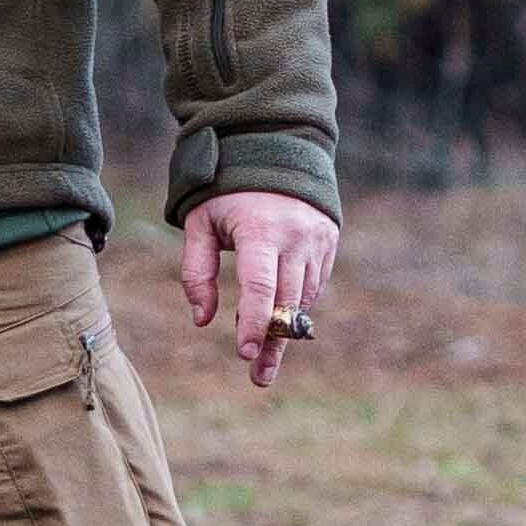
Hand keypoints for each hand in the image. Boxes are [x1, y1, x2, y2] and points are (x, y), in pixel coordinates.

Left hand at [178, 190, 338, 391]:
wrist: (274, 148)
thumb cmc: (227, 190)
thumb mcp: (200, 223)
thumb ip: (197, 272)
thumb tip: (203, 319)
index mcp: (259, 229)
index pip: (260, 287)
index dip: (253, 323)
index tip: (245, 354)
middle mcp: (294, 235)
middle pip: (286, 302)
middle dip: (272, 342)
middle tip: (258, 377)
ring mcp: (317, 238)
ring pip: (303, 296)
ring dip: (284, 326)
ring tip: (264, 352)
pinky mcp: (328, 240)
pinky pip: (314, 283)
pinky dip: (297, 301)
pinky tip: (279, 313)